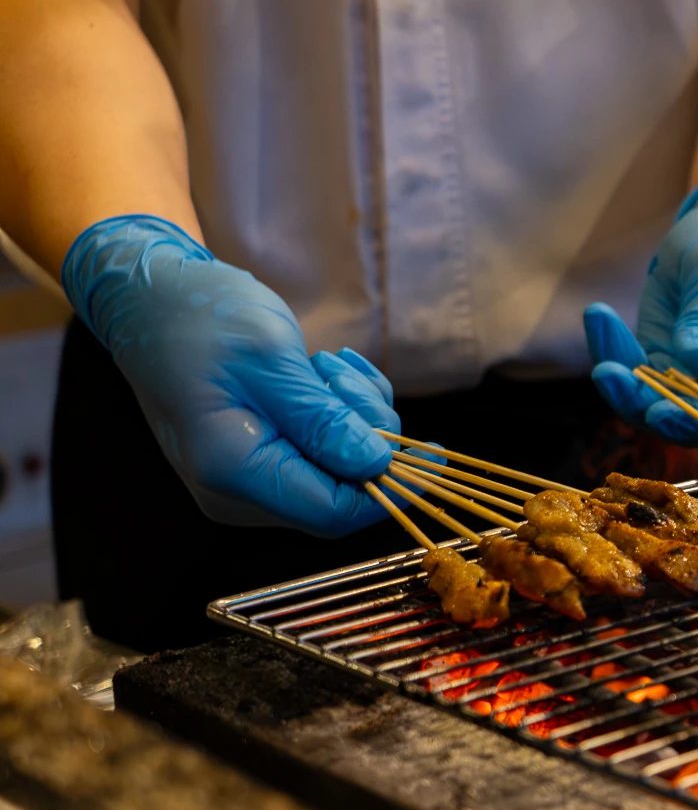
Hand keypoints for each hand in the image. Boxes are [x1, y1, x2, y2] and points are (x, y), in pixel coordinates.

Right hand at [62, 215, 398, 535]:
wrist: (152, 298)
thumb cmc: (200, 318)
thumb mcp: (270, 359)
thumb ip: (323, 419)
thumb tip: (377, 466)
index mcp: (232, 470)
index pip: (332, 512)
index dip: (391, 488)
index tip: (432, 454)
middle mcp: (237, 490)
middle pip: (341, 491)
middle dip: (365, 434)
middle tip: (342, 374)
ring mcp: (247, 478)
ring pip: (339, 468)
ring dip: (353, 415)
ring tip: (324, 364)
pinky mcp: (261, 457)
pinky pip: (324, 451)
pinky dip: (341, 412)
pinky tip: (325, 371)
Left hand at [586, 155, 697, 441]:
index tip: (661, 409)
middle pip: (696, 419)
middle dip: (649, 404)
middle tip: (610, 374)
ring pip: (657, 403)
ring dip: (622, 383)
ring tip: (602, 336)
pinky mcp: (666, 362)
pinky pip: (635, 375)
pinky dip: (611, 351)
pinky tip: (599, 315)